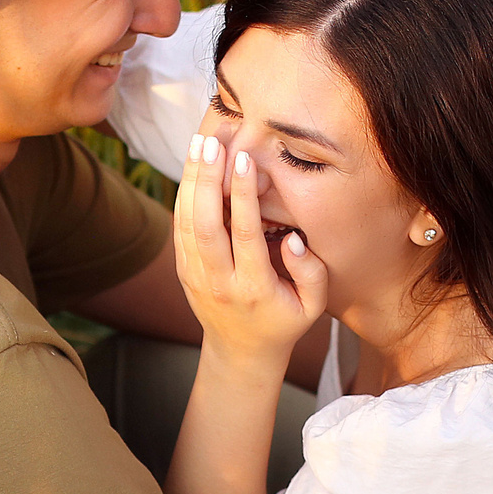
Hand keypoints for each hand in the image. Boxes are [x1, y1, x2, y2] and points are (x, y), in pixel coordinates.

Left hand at [172, 135, 326, 368]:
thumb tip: (293, 239)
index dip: (243, 194)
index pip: (245, 234)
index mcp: (254, 288)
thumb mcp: (313, 306)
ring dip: (191, 180)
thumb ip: (311, 272)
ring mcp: (196, 277)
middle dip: (208, 179)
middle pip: (206, 225)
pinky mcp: (184, 270)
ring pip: (186, 223)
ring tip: (199, 143)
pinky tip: (192, 166)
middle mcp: (219, 282)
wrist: (242, 352)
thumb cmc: (284, 321)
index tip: (244, 159)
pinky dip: (183, 195)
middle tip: (213, 141)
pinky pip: (179, 228)